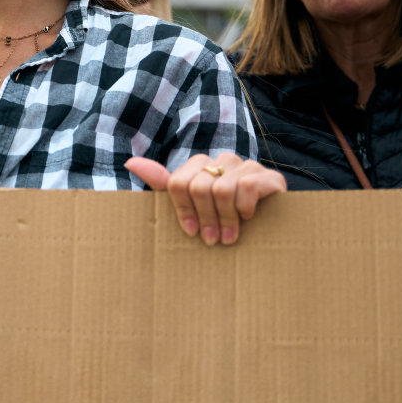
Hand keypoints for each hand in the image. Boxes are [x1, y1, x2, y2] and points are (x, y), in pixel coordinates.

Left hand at [126, 151, 285, 244]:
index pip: (178, 182)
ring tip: (229, 238)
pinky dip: (245, 208)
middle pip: (199, 187)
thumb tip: (131, 163)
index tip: (191, 232)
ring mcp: (247, 166)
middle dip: (205, 219)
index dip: (182, 211)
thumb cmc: (225, 218)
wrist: (271, 226)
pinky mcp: (269, 176)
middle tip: (212, 241)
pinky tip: (249, 218)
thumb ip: (164, 184)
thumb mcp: (192, 205)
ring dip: (225, 220)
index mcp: (201, 165)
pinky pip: (248, 187)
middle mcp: (223, 160)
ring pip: (222, 190)